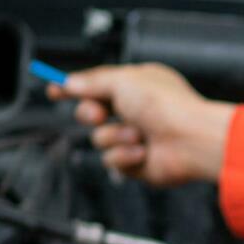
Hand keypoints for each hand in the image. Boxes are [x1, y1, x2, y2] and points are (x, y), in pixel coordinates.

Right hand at [55, 64, 233, 187]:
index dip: (74, 87)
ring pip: (99, 139)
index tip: (53, 89)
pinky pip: (112, 160)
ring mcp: (136, 137)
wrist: (191, 141)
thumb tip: (69, 82)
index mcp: (136, 85)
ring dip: (115, 136)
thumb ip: (91, 82)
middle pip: (91, 112)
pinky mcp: (136, 162)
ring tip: (138, 135)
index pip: (96, 84)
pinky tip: (143, 153)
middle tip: (100, 114)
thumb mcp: (122, 81)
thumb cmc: (166, 106)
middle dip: (90, 113)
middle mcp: (135, 110)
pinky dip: (125, 156)